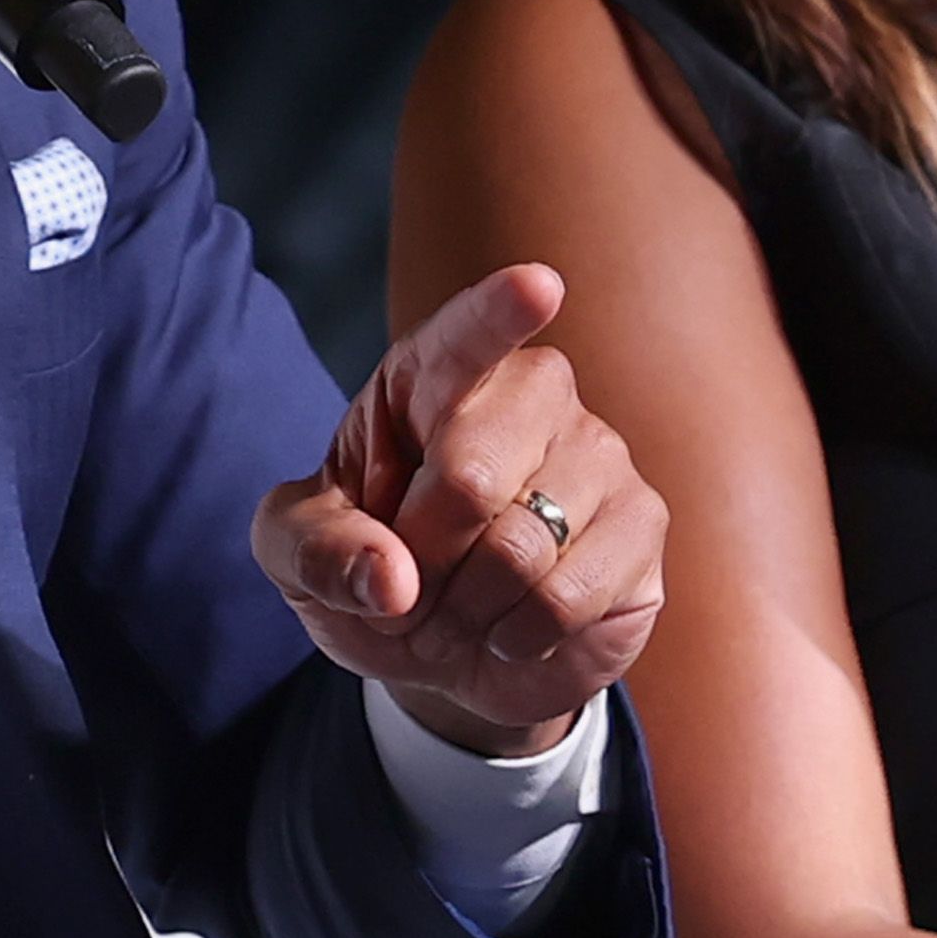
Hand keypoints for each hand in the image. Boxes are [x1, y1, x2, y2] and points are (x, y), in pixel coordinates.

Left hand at [253, 263, 668, 740]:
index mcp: (434, 374)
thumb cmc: (372, 572)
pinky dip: (517, 637)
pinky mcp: (641, 528)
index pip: (468, 334)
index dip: (500, 312)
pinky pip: (570, 597)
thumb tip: (392, 578)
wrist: (447, 652)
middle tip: (413, 579)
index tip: (535, 285)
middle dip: (419, 557)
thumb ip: (316, 550)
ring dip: (466, 608)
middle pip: (468, 476)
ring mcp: (600, 456)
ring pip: (521, 550)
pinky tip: (511, 629)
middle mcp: (532, 395)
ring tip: (461, 607)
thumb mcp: (295, 555)